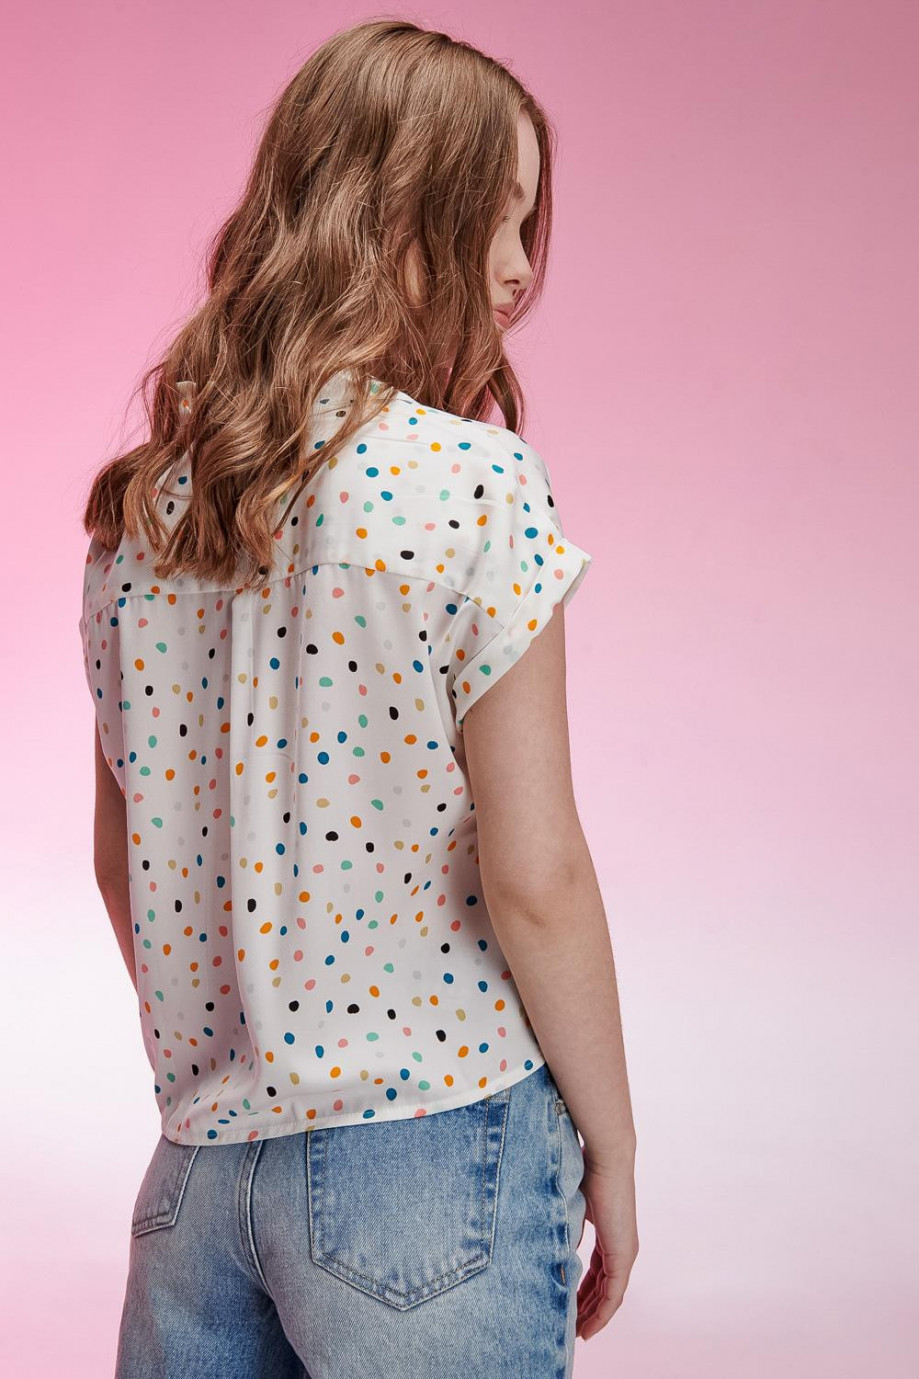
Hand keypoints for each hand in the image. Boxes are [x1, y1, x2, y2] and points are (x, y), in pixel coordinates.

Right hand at [575, 1157, 638, 1341]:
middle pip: (604, 1288)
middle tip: (571, 1328)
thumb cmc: (585, 1172)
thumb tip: (553, 1251)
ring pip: (609, 1296)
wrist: (605, 1158)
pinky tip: (589, 1328)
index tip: (568, 1305)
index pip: (597, 1272)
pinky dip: (602, 1313)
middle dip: (587, 1309)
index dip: (583, 1291)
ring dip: (594, 1316)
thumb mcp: (571, 1208)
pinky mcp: (624, 1256)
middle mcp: (622, 1247)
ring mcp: (625, 1252)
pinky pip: (613, 1294)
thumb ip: (565, 1230)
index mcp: (610, 1235)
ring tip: (578, 1334)